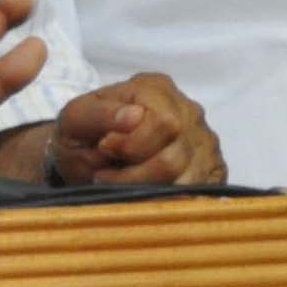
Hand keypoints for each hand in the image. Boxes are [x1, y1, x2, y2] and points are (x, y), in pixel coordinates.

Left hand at [44, 72, 224, 187]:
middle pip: (176, 156)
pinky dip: (170, 199)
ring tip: (120, 184)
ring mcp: (204, 141)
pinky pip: (201, 192)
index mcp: (155, 88)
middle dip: (135, 175)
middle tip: (106, 176)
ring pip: (189, 180)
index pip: (164, 123)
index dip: (132, 146)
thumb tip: (135, 115)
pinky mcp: (212, 169)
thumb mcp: (74, 119)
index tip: (104, 150)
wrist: (87, 157)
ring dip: (148, 190)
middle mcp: (188, 111)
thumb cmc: (83, 135)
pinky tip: (145, 191)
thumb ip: (99, 115)